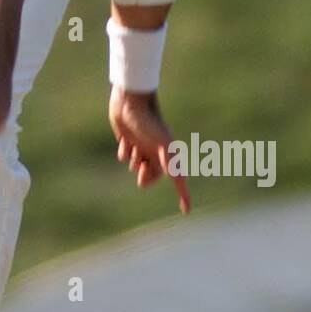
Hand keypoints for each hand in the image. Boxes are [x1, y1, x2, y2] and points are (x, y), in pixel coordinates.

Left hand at [108, 86, 189, 213]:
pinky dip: (123, 151)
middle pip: (151, 176)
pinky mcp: (128, 140)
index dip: (183, 194)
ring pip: (135, 165)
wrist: (131, 101)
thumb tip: (178, 179)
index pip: (177, 179)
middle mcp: (155, 151)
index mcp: (168, 153)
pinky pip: (123, 156)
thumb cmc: (148, 121)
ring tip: (132, 148)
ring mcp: (141, 145)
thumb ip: (171, 162)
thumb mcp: (162, 144)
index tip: (186, 210)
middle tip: (139, 169)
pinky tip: (124, 141)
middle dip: (144, 176)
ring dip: (133, 160)